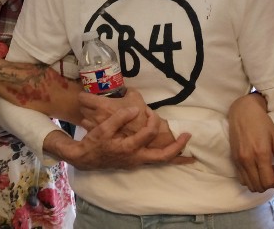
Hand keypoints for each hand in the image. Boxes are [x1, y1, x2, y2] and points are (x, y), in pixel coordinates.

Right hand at [78, 90, 193, 162]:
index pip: (148, 133)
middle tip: (188, 136)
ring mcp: (136, 162)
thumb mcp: (103, 128)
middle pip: (163, 156)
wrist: (85, 159)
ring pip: (160, 160)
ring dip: (173, 152)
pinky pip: (154, 159)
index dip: (152, 119)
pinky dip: (164, 153)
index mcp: (129, 148)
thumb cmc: (93, 143)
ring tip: (184, 145)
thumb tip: (137, 109)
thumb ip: (120, 117)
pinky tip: (168, 148)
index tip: (149, 110)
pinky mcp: (134, 162)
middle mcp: (136, 158)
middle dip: (178, 147)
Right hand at [229, 92, 273, 191]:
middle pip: (259, 186)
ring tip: (264, 170)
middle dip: (269, 183)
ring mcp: (238, 159)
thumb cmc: (263, 123)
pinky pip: (241, 178)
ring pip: (249, 185)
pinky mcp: (233, 158)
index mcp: (261, 154)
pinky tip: (255, 168)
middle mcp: (248, 159)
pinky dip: (250, 179)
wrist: (243, 111)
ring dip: (259, 183)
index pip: (268, 182)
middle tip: (273, 172)